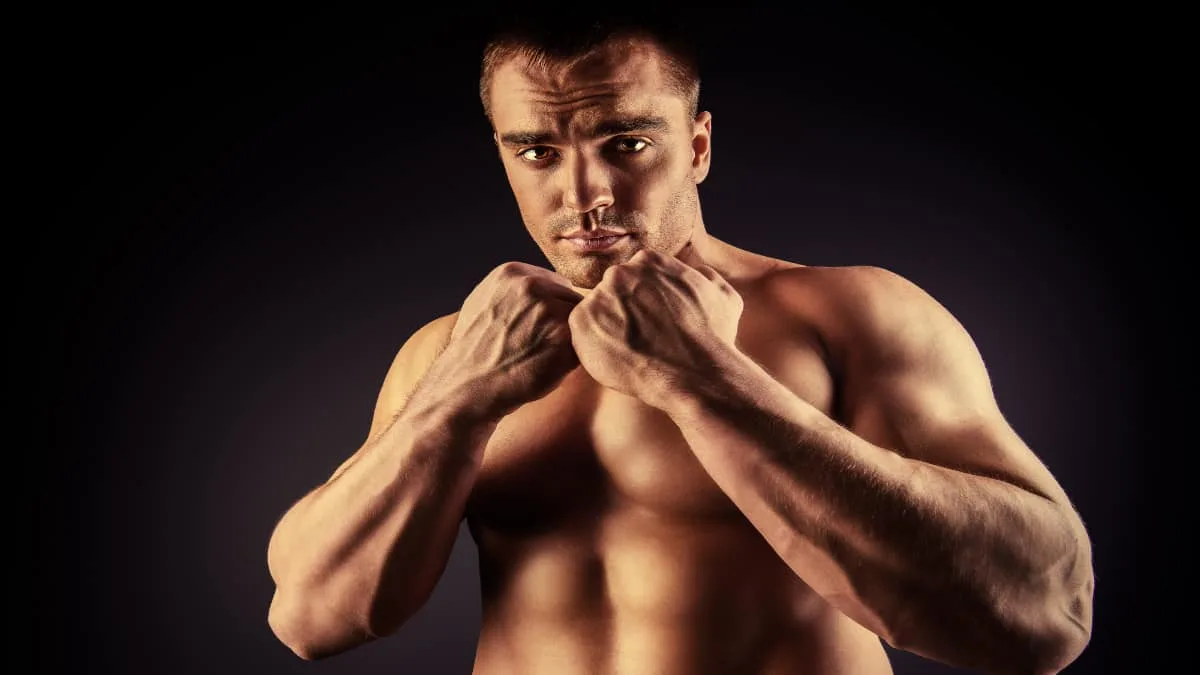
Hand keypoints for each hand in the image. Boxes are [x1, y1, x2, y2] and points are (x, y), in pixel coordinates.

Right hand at [440, 261, 583, 417]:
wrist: (468, 386)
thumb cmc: (474, 352)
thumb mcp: (482, 302)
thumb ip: (513, 289)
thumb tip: (544, 285)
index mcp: (511, 272)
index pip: (555, 282)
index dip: (551, 308)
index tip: (537, 327)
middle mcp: (531, 286)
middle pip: (570, 298)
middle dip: (562, 321)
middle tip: (540, 345)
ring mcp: (549, 310)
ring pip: (579, 321)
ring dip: (569, 339)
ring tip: (543, 356)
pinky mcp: (564, 338)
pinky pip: (584, 344)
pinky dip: (574, 358)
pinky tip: (550, 367)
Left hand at [567, 244, 743, 402]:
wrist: (695, 373)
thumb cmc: (712, 338)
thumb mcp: (724, 297)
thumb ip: (707, 277)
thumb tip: (700, 274)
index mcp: (649, 260)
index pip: (635, 275)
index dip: (643, 301)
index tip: (653, 321)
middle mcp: (620, 273)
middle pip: (613, 291)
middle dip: (623, 312)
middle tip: (640, 338)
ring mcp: (598, 297)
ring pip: (596, 311)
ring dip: (609, 329)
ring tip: (631, 352)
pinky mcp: (582, 323)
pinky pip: (581, 332)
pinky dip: (595, 346)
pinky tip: (620, 359)